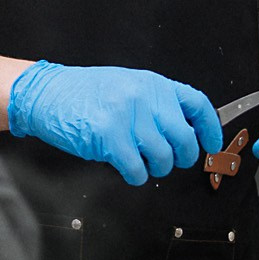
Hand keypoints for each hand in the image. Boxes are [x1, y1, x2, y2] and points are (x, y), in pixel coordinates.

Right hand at [5, 62, 223, 185]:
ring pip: (163, 158)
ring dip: (156, 168)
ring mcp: (127, 117)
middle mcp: (144, 98)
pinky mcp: (109, 138)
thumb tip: (180, 128)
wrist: (46, 93)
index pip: (196, 105)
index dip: (210, 129)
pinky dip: (136, 176)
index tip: (211, 144)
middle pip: (183, 138)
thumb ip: (153, 102)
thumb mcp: (125, 85)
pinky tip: (128, 169)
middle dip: (181, 157)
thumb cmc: (83, 92)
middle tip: (170, 161)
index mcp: (152, 84)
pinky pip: (138, 169)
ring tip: (143, 163)